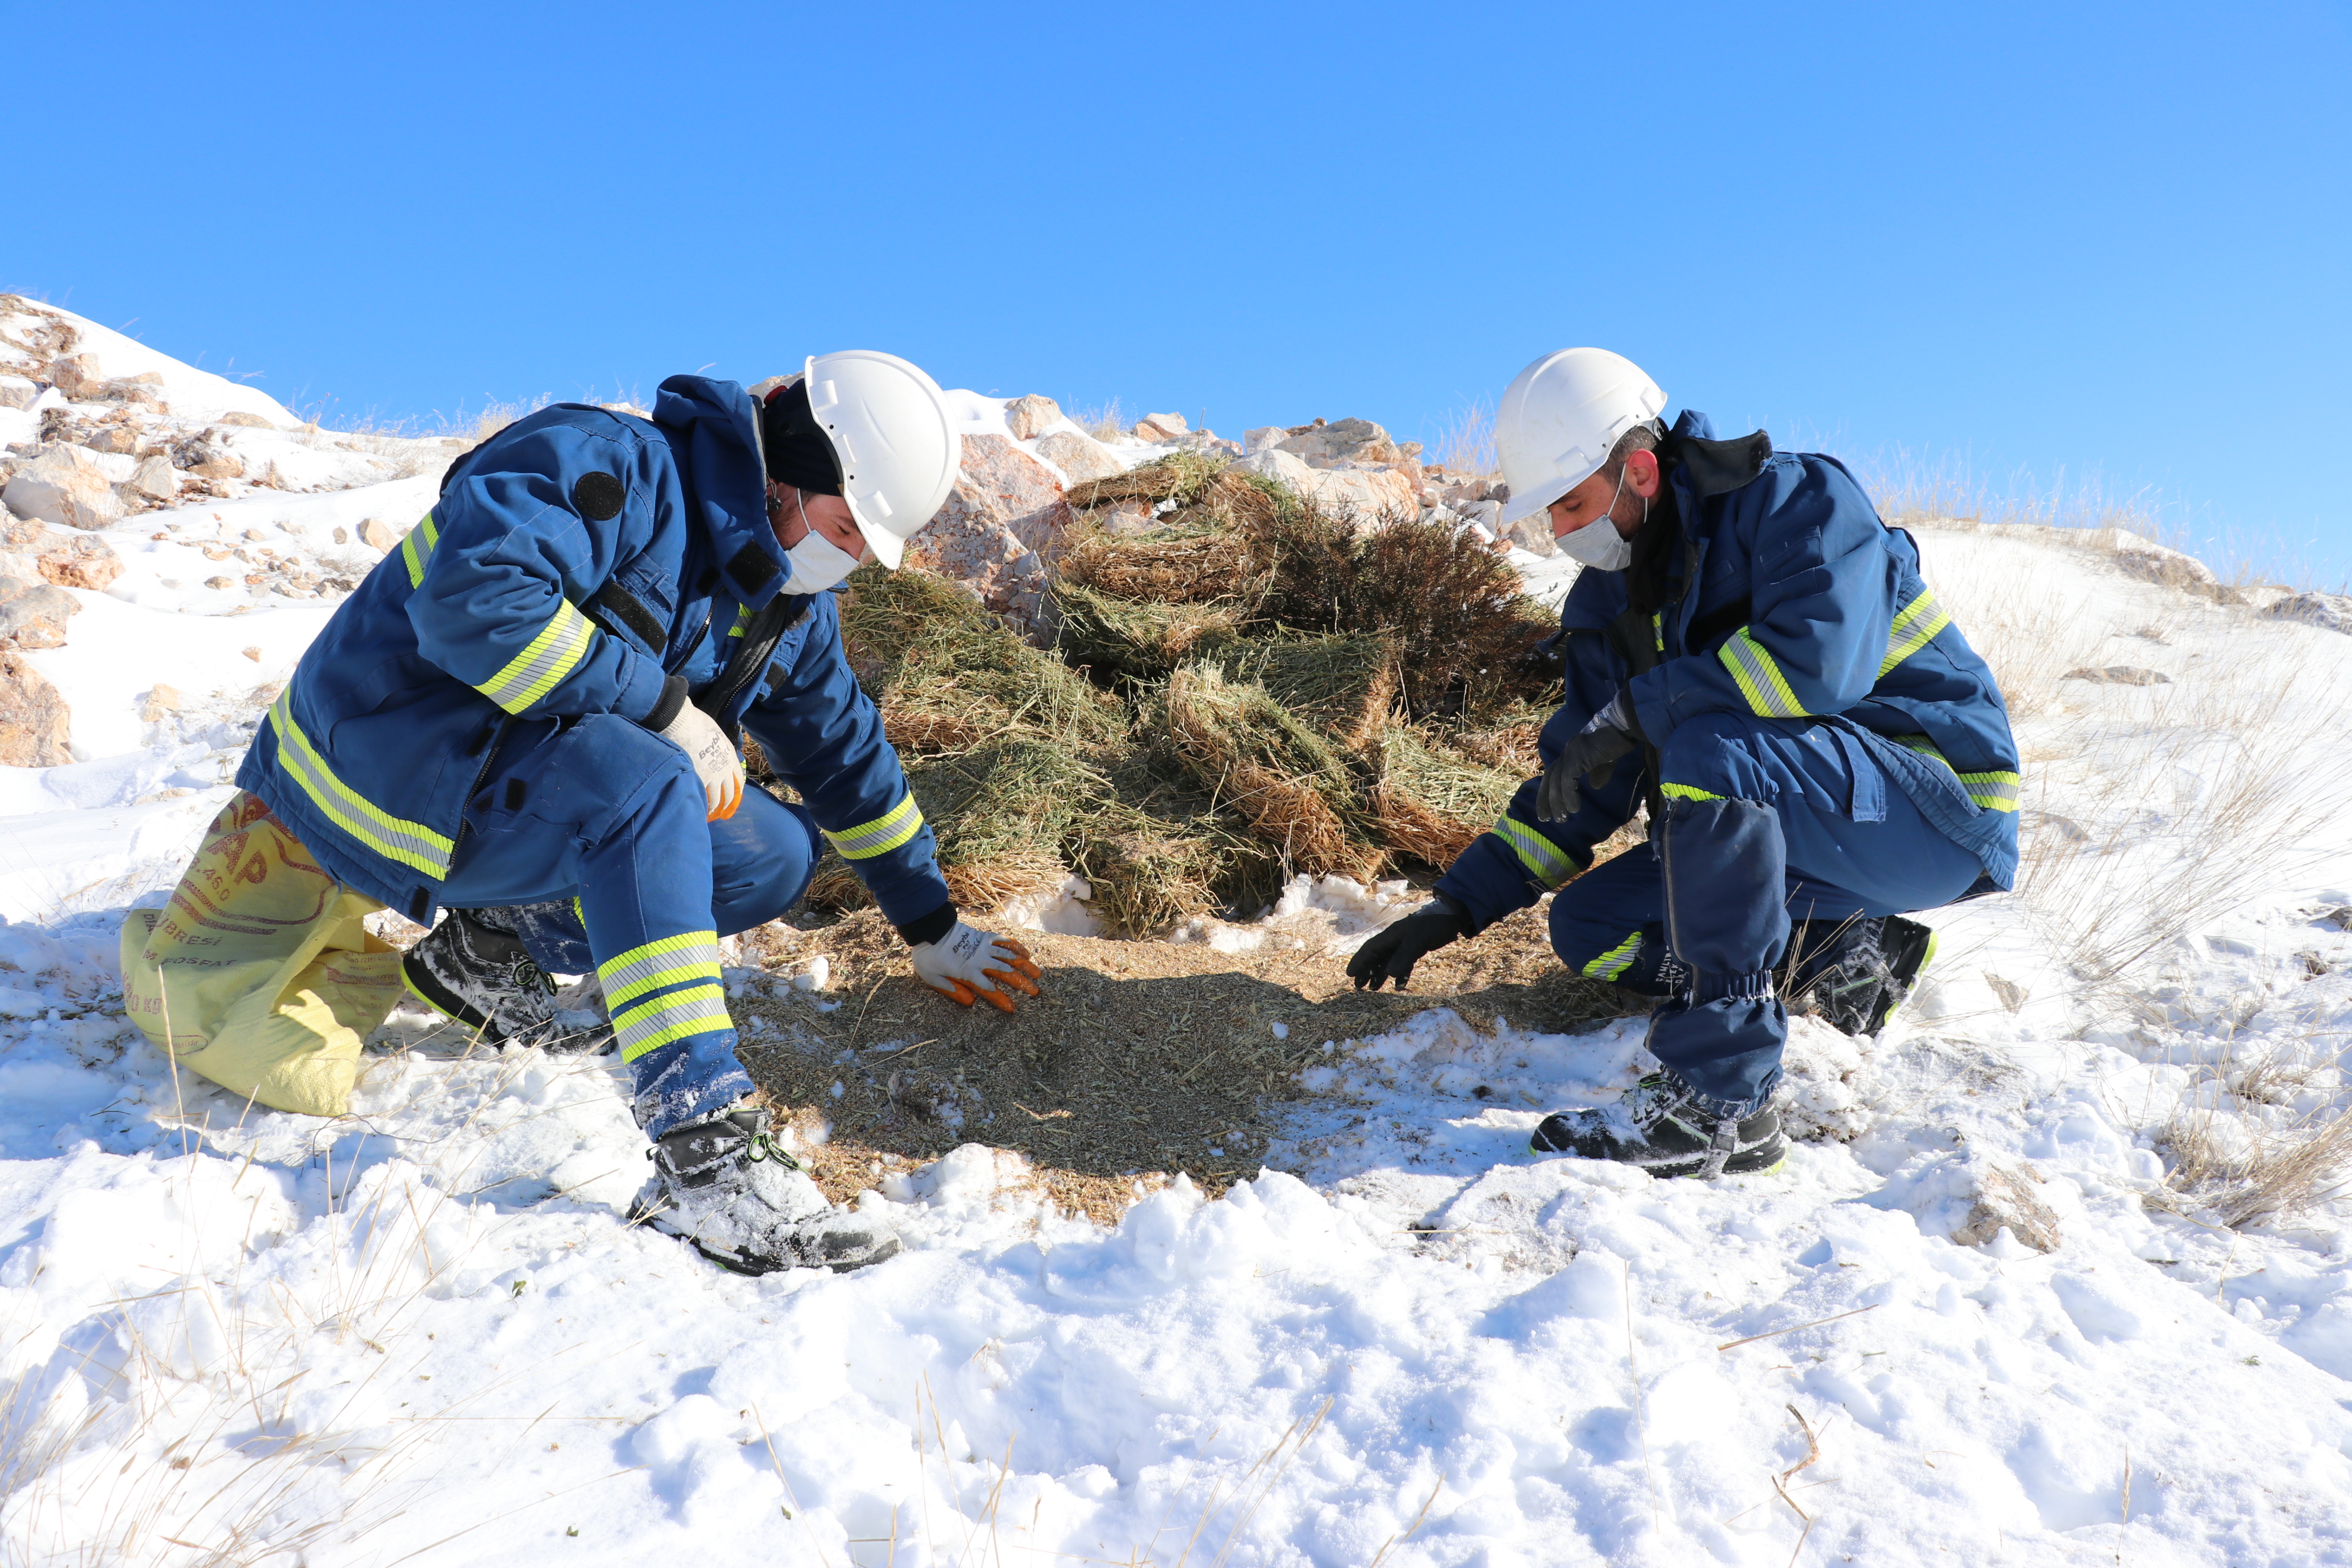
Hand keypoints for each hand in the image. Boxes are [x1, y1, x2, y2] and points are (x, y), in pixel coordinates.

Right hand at [658, 704, 744, 820]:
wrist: (683, 722)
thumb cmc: (696, 722)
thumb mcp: (714, 733)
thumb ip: (715, 745)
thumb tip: (711, 748)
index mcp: (730, 754)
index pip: (739, 778)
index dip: (737, 791)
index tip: (735, 799)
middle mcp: (725, 767)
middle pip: (731, 792)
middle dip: (728, 805)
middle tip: (723, 814)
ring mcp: (713, 775)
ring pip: (717, 798)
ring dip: (714, 809)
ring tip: (710, 817)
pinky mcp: (699, 779)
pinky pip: (703, 797)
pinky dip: (702, 806)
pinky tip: (699, 811)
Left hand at [911, 922, 1042, 1012]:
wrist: (930, 928)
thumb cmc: (928, 956)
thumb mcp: (933, 978)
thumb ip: (951, 990)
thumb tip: (971, 1003)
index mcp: (968, 972)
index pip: (988, 988)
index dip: (1001, 999)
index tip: (1013, 1008)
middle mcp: (980, 960)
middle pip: (1005, 973)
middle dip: (1022, 983)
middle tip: (1035, 992)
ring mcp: (984, 947)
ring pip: (1009, 957)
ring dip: (1025, 966)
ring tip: (1038, 974)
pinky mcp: (984, 936)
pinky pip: (1003, 941)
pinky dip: (1015, 947)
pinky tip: (1026, 953)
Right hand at [1346, 896, 1468, 991]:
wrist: (1452, 917)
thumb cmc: (1433, 924)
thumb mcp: (1418, 939)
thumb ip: (1404, 956)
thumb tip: (1389, 974)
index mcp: (1391, 935)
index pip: (1370, 949)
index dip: (1359, 961)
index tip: (1350, 975)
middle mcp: (1395, 940)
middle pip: (1376, 957)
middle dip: (1366, 971)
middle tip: (1359, 987)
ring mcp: (1405, 944)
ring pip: (1388, 961)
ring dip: (1380, 975)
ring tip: (1373, 989)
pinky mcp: (1416, 949)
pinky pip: (1404, 964)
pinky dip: (1400, 975)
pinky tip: (1399, 986)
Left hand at [1536, 692, 1639, 821]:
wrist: (1625, 725)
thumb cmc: (1619, 739)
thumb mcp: (1607, 759)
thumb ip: (1599, 772)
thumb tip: (1595, 786)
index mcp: (1573, 751)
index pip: (1555, 773)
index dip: (1549, 791)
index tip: (1549, 808)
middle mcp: (1568, 751)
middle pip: (1550, 777)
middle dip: (1545, 798)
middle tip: (1545, 818)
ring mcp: (1571, 752)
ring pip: (1557, 781)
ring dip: (1557, 802)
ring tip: (1562, 818)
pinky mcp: (1578, 757)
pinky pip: (1568, 780)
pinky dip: (1569, 796)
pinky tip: (1574, 809)